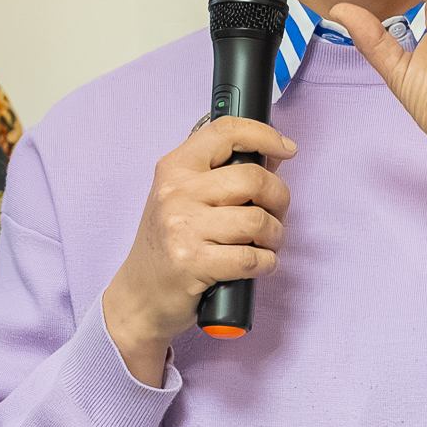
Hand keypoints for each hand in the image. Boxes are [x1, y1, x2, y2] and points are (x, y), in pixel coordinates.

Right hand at [101, 117, 294, 383]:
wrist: (139, 295)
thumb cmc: (168, 244)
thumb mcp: (185, 198)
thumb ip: (225, 173)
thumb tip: (274, 154)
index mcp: (175, 167)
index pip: (225, 131)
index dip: (264, 135)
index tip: (287, 149)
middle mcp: (176, 192)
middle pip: (253, 178)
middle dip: (279, 198)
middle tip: (277, 214)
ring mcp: (183, 227)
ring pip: (258, 220)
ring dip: (275, 236)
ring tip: (268, 244)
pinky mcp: (193, 263)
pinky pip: (252, 258)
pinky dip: (267, 263)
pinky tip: (260, 264)